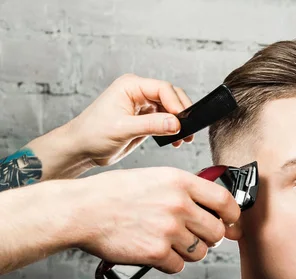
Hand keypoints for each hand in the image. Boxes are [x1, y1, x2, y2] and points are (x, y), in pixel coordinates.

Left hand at [26, 74, 193, 180]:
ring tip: (184, 139)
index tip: (183, 122)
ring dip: (179, 123)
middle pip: (170, 96)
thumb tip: (176, 124)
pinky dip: (173, 130)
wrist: (81, 149)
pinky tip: (175, 141)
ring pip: (170, 109)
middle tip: (189, 131)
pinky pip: (165, 120)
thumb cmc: (92, 135)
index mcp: (130, 86)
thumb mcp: (123, 129)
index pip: (163, 89)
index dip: (176, 104)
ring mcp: (142, 106)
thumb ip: (151, 125)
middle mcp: (138, 93)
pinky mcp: (144, 119)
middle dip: (182, 113)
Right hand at [71, 167, 240, 272]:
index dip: (233, 215)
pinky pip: (179, 266)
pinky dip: (169, 263)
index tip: (231, 222)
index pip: (225, 201)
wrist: (83, 210)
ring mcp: (168, 230)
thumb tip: (216, 208)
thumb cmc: (117, 193)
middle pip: (217, 231)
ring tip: (171, 243)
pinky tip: (156, 252)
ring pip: (200, 252)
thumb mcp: (156, 177)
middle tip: (195, 235)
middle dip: (209, 237)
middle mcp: (179, 205)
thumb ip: (187, 190)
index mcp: (181, 182)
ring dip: (190, 251)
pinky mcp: (156, 253)